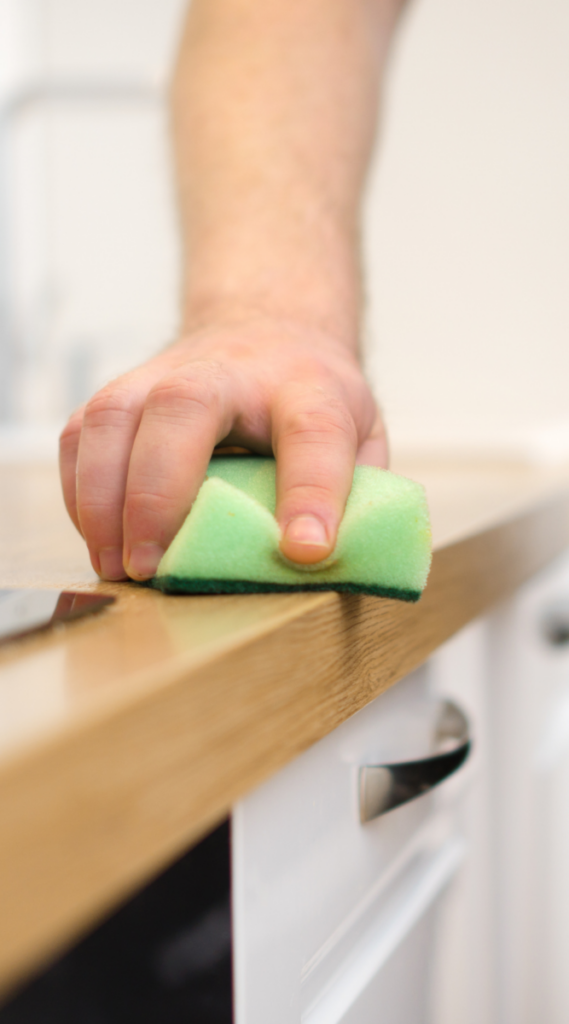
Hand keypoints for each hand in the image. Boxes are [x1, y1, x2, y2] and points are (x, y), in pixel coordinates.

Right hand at [59, 317, 387, 580]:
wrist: (266, 328)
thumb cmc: (312, 401)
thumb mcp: (361, 436)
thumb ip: (359, 495)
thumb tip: (338, 570)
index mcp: (310, 387)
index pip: (315, 432)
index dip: (312, 493)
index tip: (304, 551)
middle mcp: (233, 370)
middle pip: (186, 406)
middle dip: (160, 492)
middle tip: (153, 566)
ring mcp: (166, 371)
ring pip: (115, 414)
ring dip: (104, 499)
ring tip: (117, 566)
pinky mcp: (123, 390)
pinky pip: (81, 434)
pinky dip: (80, 492)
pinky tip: (99, 538)